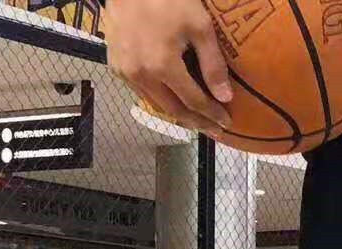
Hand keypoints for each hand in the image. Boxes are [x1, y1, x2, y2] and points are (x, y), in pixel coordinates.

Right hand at [104, 0, 232, 133]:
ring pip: (157, 105)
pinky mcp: (115, 66)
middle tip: (214, 130)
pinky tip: (173, 101)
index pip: (194, 102)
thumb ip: (212, 64)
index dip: (212, 115)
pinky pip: (142, 93)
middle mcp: (141, 75)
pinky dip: (161, 100)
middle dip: (197, 122)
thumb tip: (225, 98)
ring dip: (179, 114)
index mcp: (162, 66)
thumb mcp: (199, 26)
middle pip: (174, 110)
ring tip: (197, 120)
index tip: (226, 123)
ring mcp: (125, 72)